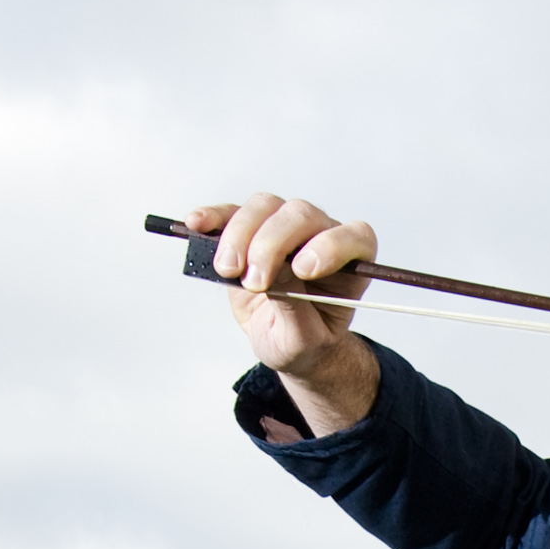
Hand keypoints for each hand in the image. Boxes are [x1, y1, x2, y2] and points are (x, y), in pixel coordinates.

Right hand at [182, 193, 381, 433]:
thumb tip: (276, 272)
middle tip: (255, 281)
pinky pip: (231, 212)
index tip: (303, 270)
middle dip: (272, 245)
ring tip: (229, 270)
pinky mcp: (250, 229)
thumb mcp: (304, 339)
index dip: (330, 246)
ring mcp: (285, 228)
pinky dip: (213, 216)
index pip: (352, 237)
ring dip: (241, 235)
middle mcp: (320, 235)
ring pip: (265, 207)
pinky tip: (196, 224)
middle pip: (300, 216)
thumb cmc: (305, 340)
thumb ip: (295, 308)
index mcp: (350, 262)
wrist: (284, 341)